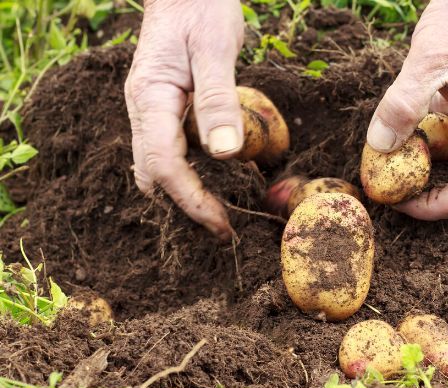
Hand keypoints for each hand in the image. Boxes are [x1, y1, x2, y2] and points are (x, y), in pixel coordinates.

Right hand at [125, 0, 245, 240]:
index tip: (221, 223)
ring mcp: (150, 111)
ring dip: (185, 194)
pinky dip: (189, 174)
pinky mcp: (164, 110)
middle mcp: (143, 110)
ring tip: (221, 213)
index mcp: (150, 98)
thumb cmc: (200, 10)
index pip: (162, 164)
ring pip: (157, 166)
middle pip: (153, 174)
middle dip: (186, 206)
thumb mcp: (215, 49)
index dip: (191, 199)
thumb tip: (226, 152)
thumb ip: (218, 99)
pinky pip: (169, 151)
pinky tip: (216, 179)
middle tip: (223, 227)